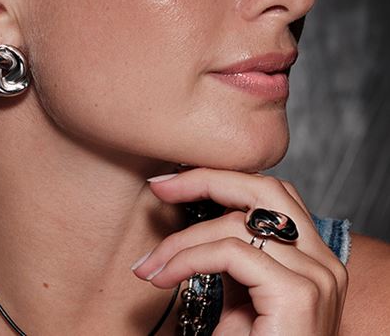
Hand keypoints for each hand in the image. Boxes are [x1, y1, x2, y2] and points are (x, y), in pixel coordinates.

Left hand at [132, 168, 347, 334]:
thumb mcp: (241, 292)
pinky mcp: (298, 295)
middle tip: (160, 187)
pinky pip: (230, 252)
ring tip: (150, 264)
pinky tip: (164, 277)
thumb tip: (191, 217)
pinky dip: (188, 258)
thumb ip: (230, 253)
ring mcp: (316, 275)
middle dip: (205, 179)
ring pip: (236, 223)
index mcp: (310, 253)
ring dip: (182, 239)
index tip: (173, 181)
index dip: (220, 177)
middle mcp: (322, 258)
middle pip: (264, 189)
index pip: (269, 193)